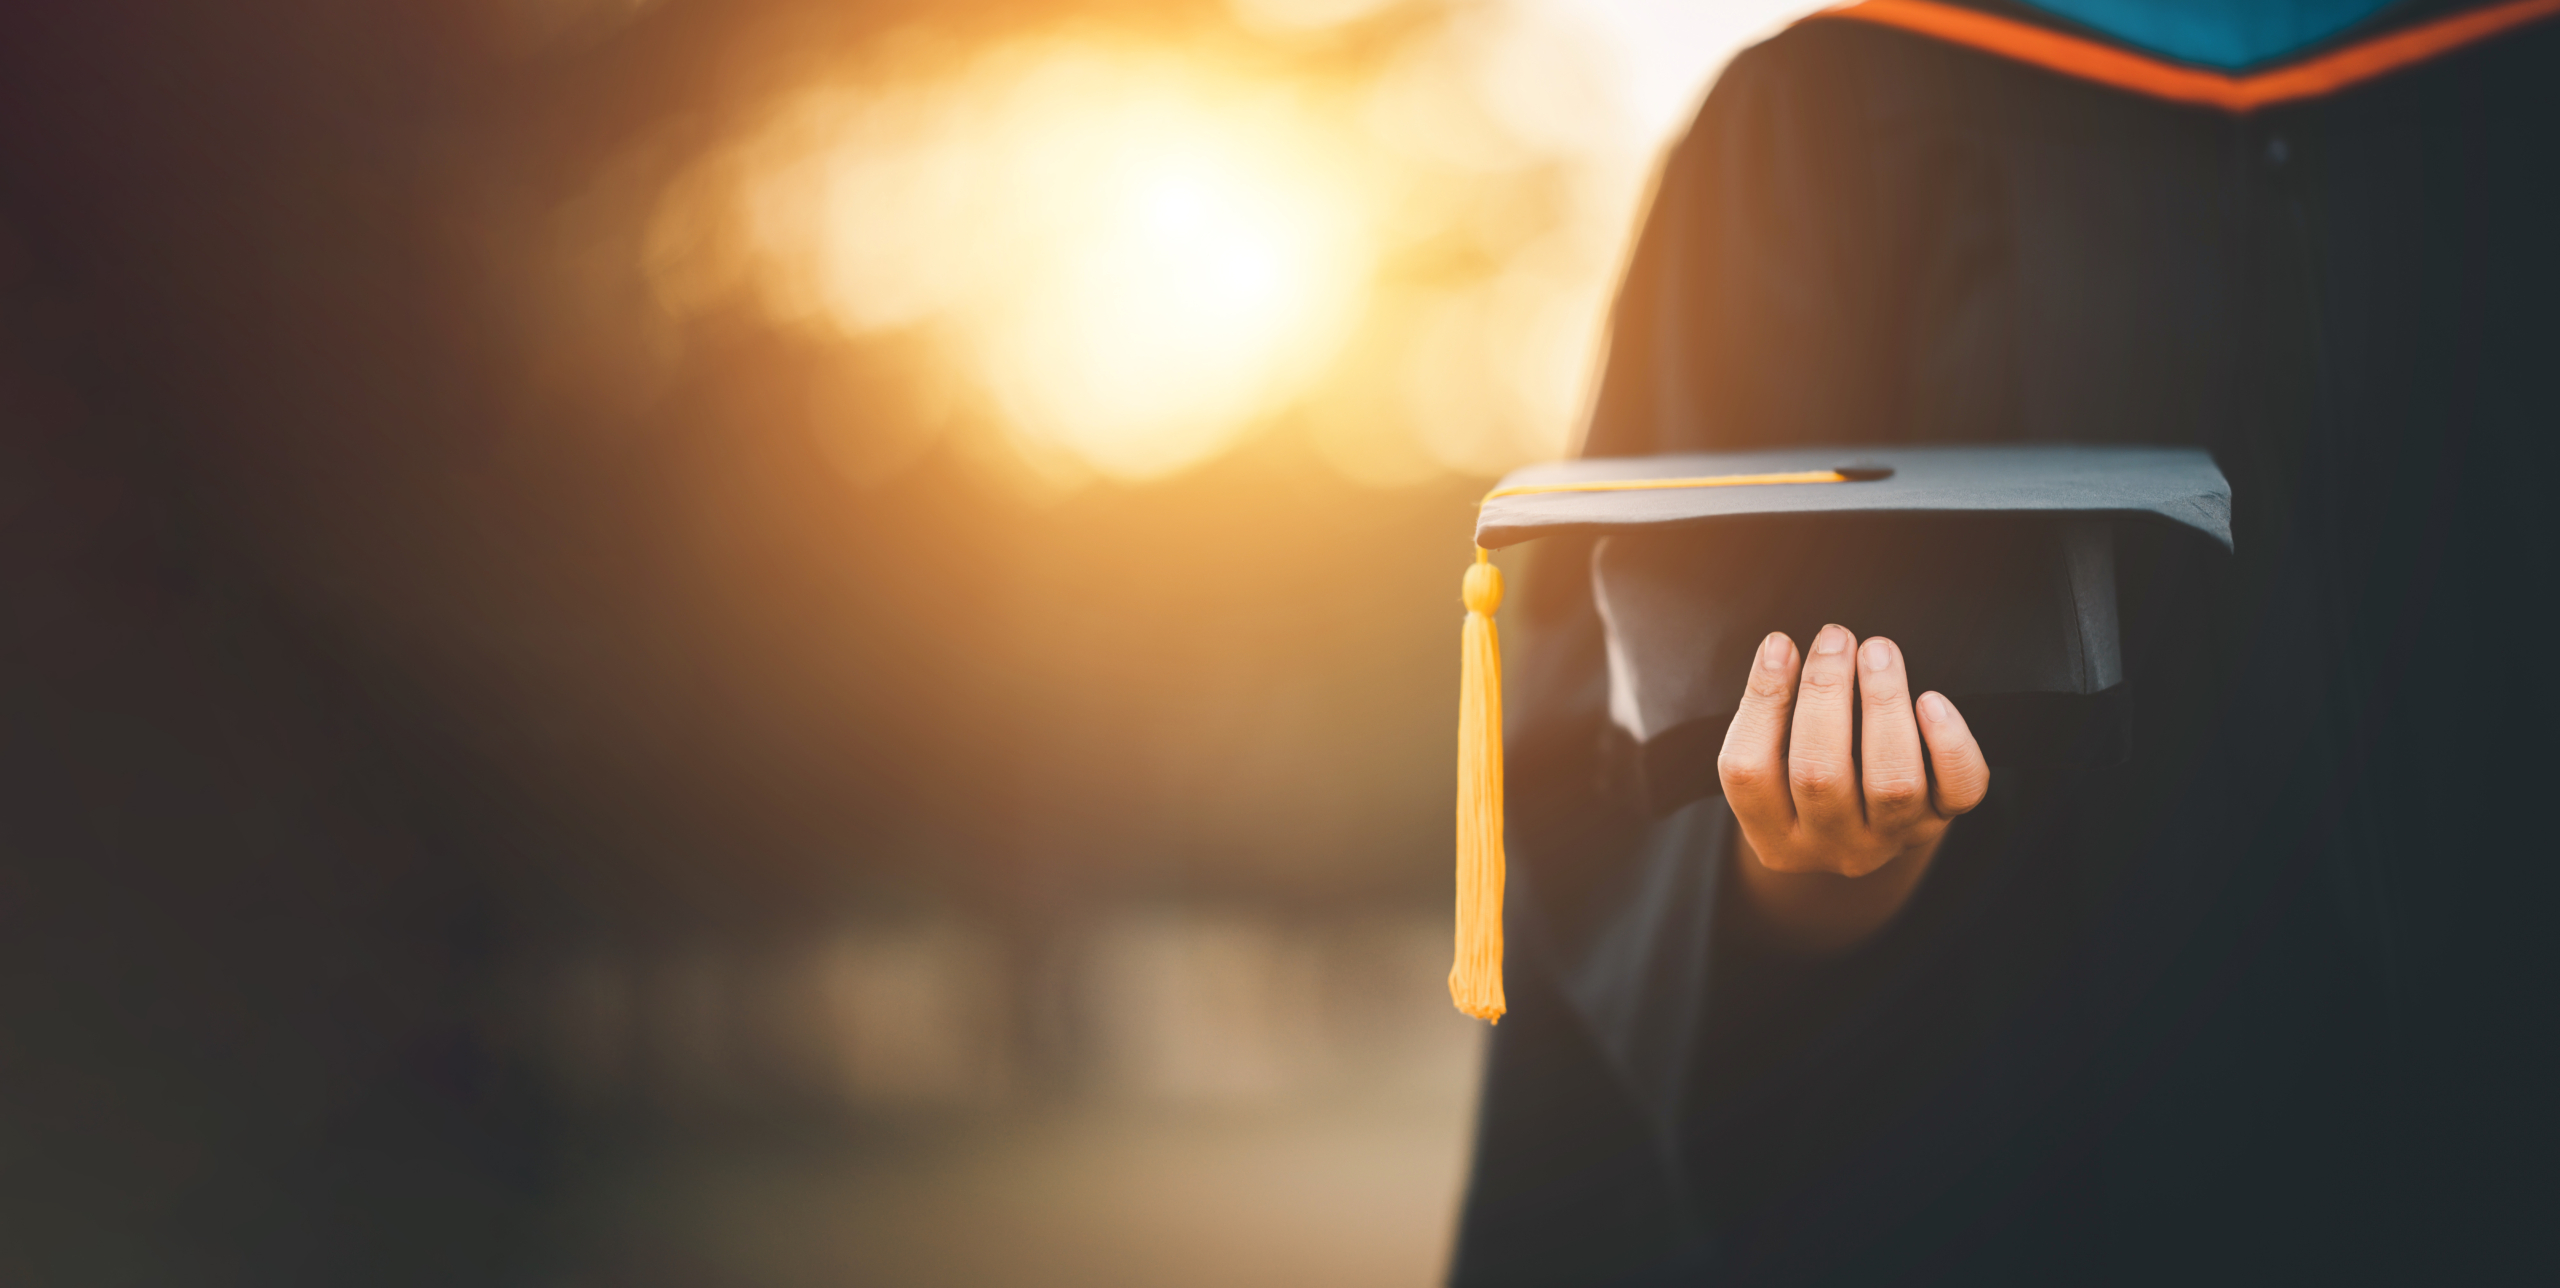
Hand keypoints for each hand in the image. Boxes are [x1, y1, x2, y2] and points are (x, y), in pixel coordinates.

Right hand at [1715, 625, 1989, 952]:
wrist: (1867, 831)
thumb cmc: (1811, 776)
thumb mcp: (1774, 761)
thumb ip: (1770, 714)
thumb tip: (1777, 649)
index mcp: (1773, 836)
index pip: (1749, 772)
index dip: (1763, 702)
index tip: (1781, 645)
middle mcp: (1830, 846)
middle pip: (1819, 774)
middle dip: (1825, 694)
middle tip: (1835, 638)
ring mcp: (1889, 840)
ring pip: (1892, 782)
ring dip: (1885, 704)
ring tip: (1878, 650)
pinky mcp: (1939, 821)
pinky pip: (1959, 789)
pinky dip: (1949, 743)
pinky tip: (1932, 701)